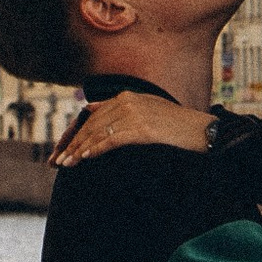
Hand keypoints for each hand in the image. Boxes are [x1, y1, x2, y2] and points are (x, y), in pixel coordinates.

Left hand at [53, 93, 212, 166]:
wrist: (204, 131)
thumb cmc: (178, 128)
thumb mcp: (148, 112)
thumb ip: (122, 110)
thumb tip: (94, 112)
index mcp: (127, 97)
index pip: (92, 115)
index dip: (75, 133)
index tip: (63, 149)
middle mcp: (127, 102)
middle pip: (91, 124)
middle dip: (72, 144)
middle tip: (57, 162)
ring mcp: (135, 114)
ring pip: (97, 132)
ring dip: (78, 150)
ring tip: (65, 164)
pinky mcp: (142, 129)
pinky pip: (111, 139)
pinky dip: (95, 149)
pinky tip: (83, 159)